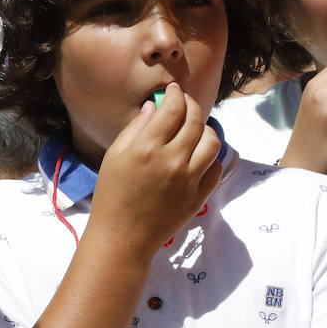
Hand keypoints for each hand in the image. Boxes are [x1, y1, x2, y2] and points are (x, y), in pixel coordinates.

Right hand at [90, 82, 221, 261]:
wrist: (123, 236)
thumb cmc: (111, 196)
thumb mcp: (114, 157)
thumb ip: (134, 129)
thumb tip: (153, 108)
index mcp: (147, 148)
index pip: (172, 109)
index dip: (175, 95)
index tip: (172, 91)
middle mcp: (173, 160)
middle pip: (195, 120)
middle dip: (191, 105)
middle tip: (185, 104)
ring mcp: (189, 179)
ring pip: (212, 141)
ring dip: (205, 129)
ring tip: (194, 130)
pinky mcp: (199, 195)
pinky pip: (215, 167)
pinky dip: (209, 157)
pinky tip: (197, 156)